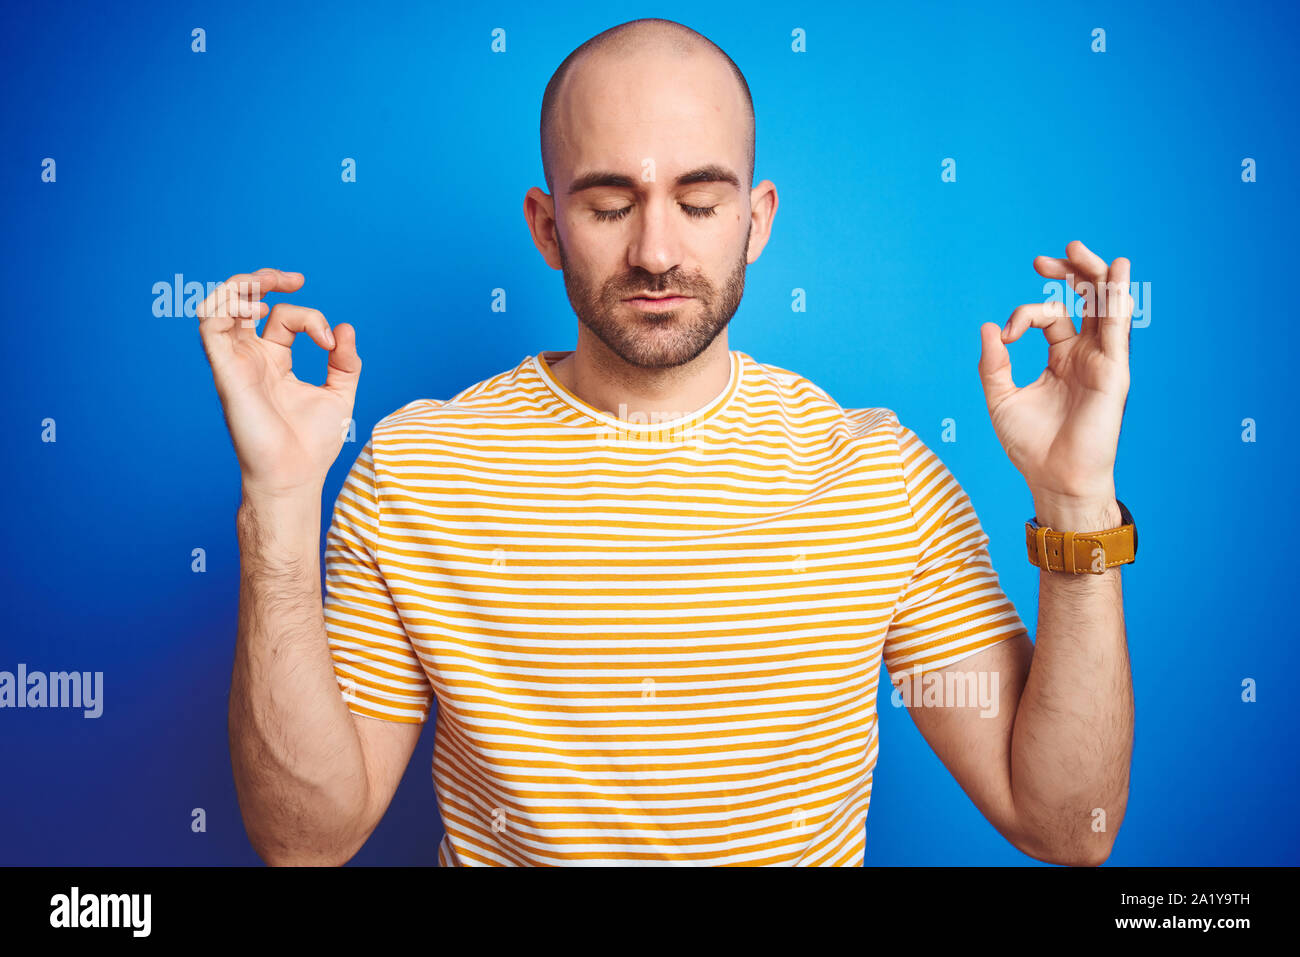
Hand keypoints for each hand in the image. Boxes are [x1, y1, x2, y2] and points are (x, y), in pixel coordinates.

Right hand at [197, 268, 360, 496]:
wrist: (295, 477)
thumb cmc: (313, 444)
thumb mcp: (340, 394)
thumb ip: (345, 361)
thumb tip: (345, 328)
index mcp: (275, 360)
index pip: (284, 318)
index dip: (311, 318)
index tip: (331, 343)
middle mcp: (251, 358)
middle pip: (243, 301)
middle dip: (265, 279)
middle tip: (294, 279)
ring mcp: (236, 363)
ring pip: (219, 306)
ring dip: (242, 285)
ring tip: (270, 284)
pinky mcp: (226, 372)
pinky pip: (210, 326)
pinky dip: (228, 306)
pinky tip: (258, 310)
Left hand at [977, 241, 1131, 524]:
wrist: (1053, 478)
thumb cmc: (1030, 445)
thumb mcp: (1001, 398)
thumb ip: (994, 363)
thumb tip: (988, 327)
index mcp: (1061, 358)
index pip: (1050, 316)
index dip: (1025, 315)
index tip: (1006, 336)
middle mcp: (1086, 354)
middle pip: (1087, 300)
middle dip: (1070, 274)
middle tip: (1043, 261)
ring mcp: (1102, 360)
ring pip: (1106, 307)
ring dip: (1095, 275)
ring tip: (1078, 251)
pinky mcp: (1114, 371)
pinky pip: (1118, 328)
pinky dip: (1118, 299)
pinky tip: (1118, 273)